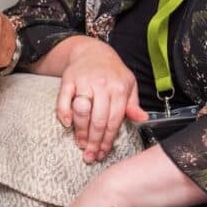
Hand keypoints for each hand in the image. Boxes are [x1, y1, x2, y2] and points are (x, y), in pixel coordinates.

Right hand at [55, 38, 146, 163]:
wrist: (92, 50)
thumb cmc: (112, 72)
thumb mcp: (129, 85)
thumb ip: (133, 104)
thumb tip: (142, 119)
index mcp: (118, 89)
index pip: (114, 120)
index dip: (108, 140)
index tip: (103, 153)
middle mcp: (101, 85)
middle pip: (98, 120)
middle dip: (94, 142)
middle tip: (91, 155)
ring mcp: (84, 82)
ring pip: (82, 112)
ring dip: (80, 132)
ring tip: (81, 144)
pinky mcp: (68, 79)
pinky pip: (64, 99)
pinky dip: (64, 113)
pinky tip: (67, 125)